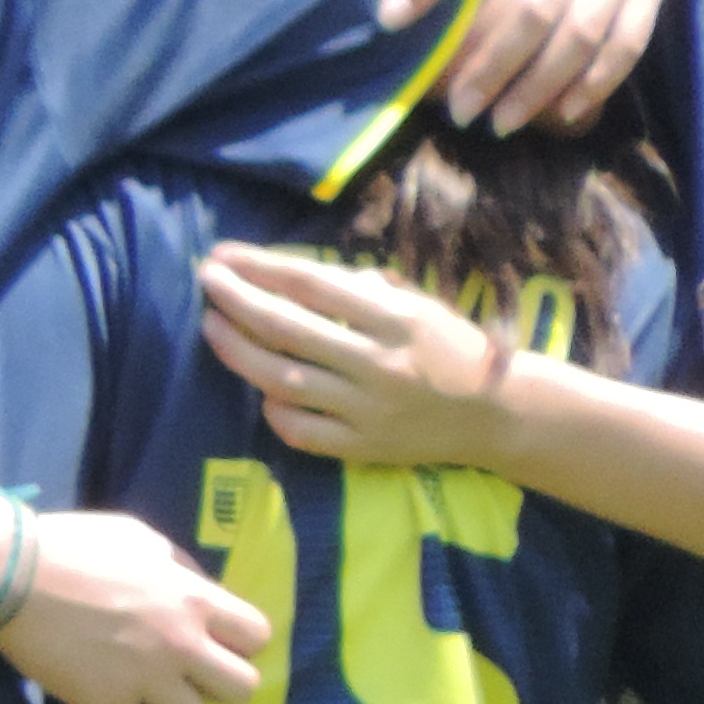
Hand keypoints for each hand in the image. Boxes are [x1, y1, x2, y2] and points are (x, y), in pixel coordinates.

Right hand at [0, 508, 267, 703]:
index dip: (240, 640)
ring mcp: (146, 680)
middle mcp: (182, 644)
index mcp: (193, 598)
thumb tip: (196, 587)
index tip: (215, 640)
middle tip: (190, 676)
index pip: (258, 634)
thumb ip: (177, 565)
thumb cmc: (73, 545)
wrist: (10, 573)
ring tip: (153, 700)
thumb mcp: (139, 537)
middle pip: (243, 688)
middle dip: (220, 684)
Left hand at [198, 244, 517, 469]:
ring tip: (212, 326)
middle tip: (205, 280)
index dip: (261, 267)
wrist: (498, 416)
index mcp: (396, 318)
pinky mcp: (363, 448)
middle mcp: (378, 363)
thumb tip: (298, 276)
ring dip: (239, 351)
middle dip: (237, 300)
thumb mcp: (419, 304)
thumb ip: (363, 289)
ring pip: (284, 380)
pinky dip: (273, 409)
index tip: (224, 255)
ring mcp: (368, 410)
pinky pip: (301, 431)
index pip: (311, 285)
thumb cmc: (452, 348)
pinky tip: (260, 389)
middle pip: (287, 328)